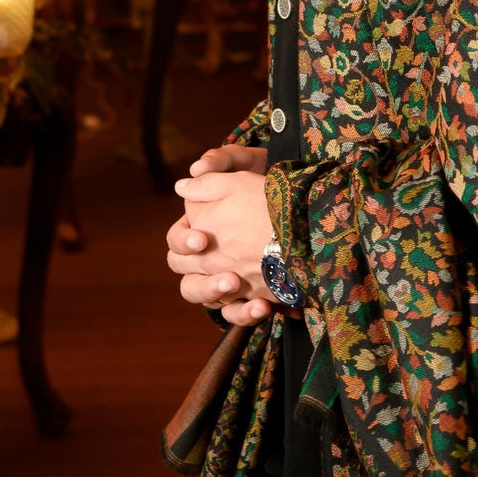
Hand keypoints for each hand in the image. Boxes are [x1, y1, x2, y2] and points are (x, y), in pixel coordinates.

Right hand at [167, 143, 277, 326]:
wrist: (300, 203)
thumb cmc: (266, 180)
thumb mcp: (247, 164)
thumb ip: (219, 162)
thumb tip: (189, 177)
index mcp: (200, 229)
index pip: (177, 243)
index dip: (184, 243)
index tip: (202, 240)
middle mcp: (210, 258)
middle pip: (188, 279)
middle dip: (204, 282)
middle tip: (228, 276)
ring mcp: (228, 278)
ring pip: (210, 300)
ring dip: (219, 297)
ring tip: (238, 288)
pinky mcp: (249, 295)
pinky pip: (239, 314)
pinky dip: (246, 314)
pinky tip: (262, 308)